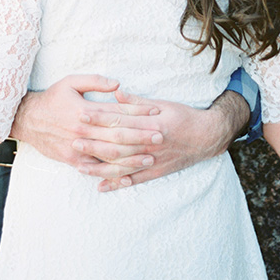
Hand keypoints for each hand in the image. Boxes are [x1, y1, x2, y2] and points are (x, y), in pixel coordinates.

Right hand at [10, 76, 162, 176]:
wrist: (27, 120)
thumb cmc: (52, 98)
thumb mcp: (71, 82)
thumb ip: (95, 81)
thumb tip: (118, 84)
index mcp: (85, 111)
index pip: (117, 111)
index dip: (138, 111)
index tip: (156, 111)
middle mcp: (83, 131)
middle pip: (118, 135)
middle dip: (141, 136)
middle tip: (161, 135)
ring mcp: (78, 149)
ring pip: (110, 156)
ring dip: (132, 157)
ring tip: (151, 157)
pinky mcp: (74, 160)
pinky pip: (97, 169)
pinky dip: (113, 174)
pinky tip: (129, 176)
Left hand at [83, 89, 250, 192]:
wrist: (206, 137)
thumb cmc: (183, 116)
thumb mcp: (161, 103)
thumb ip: (136, 101)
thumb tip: (115, 93)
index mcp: (149, 124)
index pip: (119, 120)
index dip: (99, 118)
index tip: (81, 114)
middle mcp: (149, 144)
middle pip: (116, 145)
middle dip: (94, 143)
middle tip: (73, 141)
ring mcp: (152, 160)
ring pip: (122, 166)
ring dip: (100, 167)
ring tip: (80, 166)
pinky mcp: (155, 172)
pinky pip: (133, 180)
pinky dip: (117, 185)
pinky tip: (101, 186)